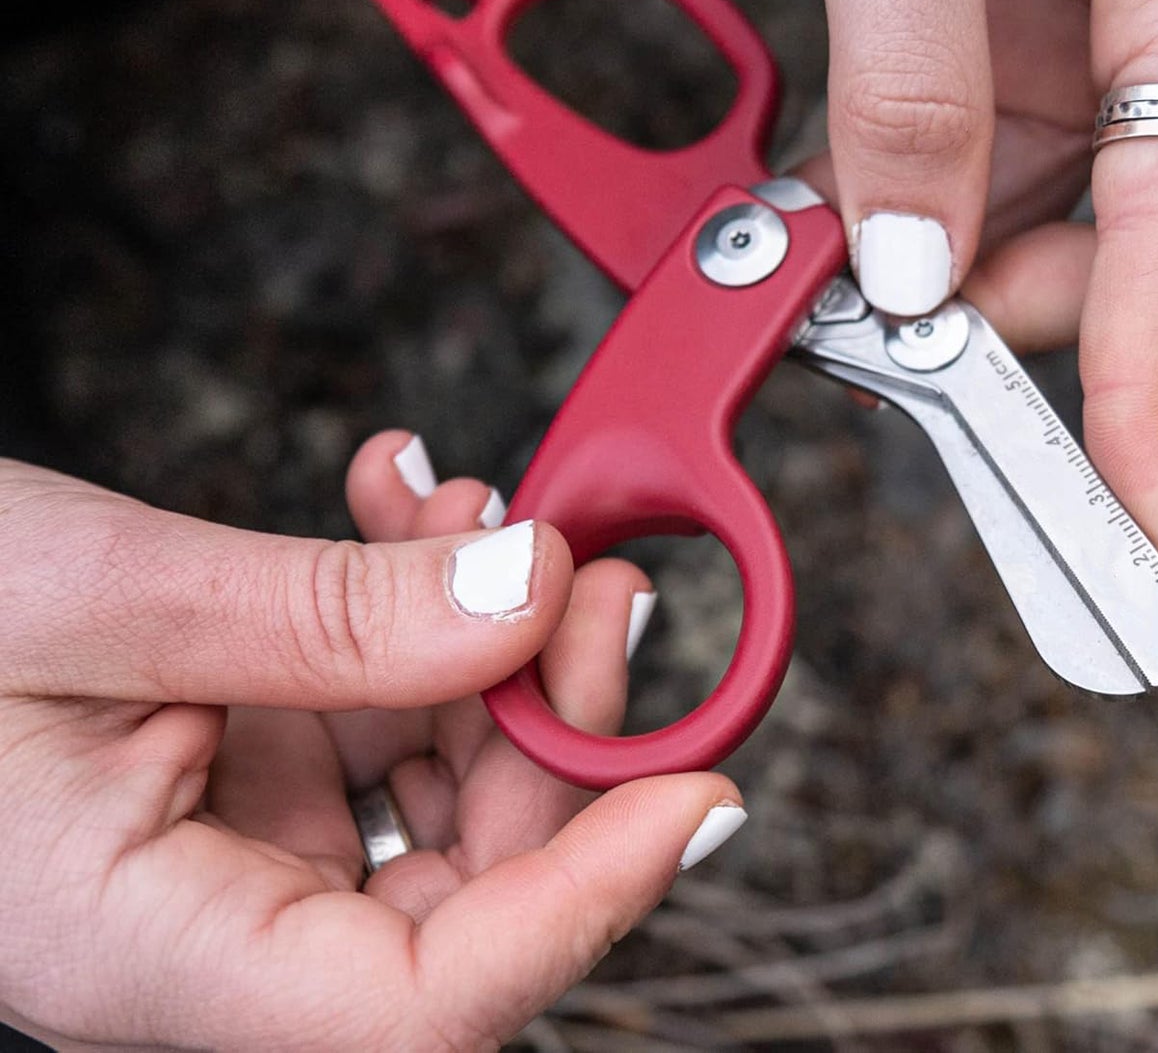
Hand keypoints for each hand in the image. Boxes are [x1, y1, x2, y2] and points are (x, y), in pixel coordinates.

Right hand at [0, 443, 738, 1050]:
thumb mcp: (104, 598)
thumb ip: (325, 616)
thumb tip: (527, 601)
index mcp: (143, 951)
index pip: (417, 1012)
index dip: (583, 908)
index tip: (698, 793)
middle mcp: (211, 924)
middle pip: (468, 885)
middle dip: (552, 720)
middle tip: (578, 571)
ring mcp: (241, 842)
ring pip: (444, 781)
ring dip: (492, 636)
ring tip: (478, 510)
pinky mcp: (253, 762)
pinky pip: (385, 707)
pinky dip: (420, 608)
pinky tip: (412, 512)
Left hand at [745, 0, 1157, 565]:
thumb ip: (907, 76)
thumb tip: (910, 266)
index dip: (1155, 378)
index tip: (1142, 517)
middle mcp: (1157, 10)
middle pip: (1102, 238)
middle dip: (986, 307)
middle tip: (855, 338)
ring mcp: (1076, 31)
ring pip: (1020, 219)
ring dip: (923, 266)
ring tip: (814, 266)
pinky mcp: (999, 33)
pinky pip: (958, 166)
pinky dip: (892, 210)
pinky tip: (828, 214)